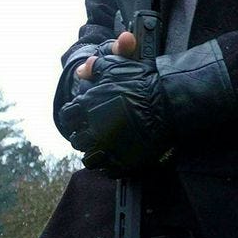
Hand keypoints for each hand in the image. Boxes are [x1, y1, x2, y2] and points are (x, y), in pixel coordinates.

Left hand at [57, 39, 235, 175]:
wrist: (170, 103)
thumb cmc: (144, 83)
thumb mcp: (118, 67)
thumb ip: (97, 68)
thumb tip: (80, 71)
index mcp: (87, 108)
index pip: (67, 117)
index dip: (74, 117)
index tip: (82, 118)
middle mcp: (93, 131)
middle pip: (78, 140)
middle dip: (85, 136)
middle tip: (95, 133)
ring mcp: (108, 148)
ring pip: (91, 159)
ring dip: (96, 154)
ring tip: (106, 148)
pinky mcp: (123, 162)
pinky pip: (109, 171)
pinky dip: (112, 166)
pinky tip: (120, 157)